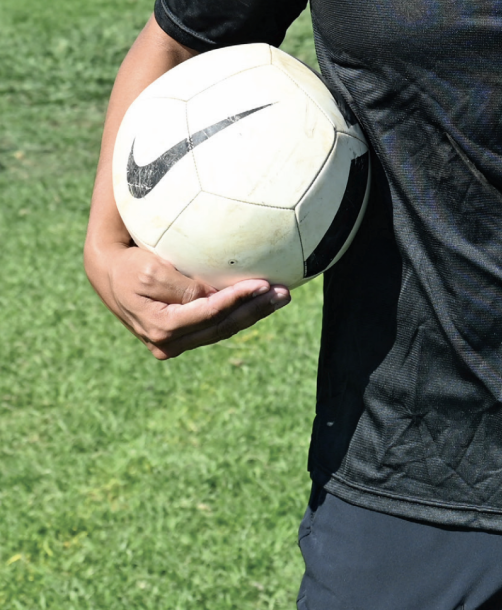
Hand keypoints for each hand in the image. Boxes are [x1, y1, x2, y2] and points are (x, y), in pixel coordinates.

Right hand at [85, 237, 290, 359]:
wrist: (109, 275)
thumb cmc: (130, 267)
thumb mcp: (152, 272)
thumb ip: (183, 286)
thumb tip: (214, 293)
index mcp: (162, 327)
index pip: (210, 314)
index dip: (239, 299)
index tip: (263, 283)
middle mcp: (169, 342)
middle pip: (222, 326)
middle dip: (256, 310)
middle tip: (283, 294)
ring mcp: (175, 342)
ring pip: (222, 329)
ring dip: (254, 313)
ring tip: (280, 297)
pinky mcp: (181, 335)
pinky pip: (215, 325)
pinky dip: (239, 313)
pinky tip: (260, 301)